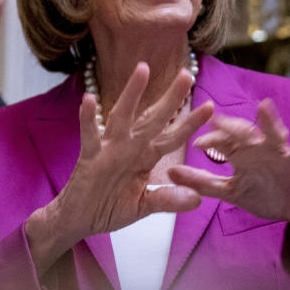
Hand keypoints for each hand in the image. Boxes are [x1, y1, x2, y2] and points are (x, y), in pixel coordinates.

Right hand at [26, 63, 213, 274]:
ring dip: (132, 94)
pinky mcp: (90, 157)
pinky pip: (90, 136)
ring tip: (142, 69)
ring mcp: (109, 149)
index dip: (190, 123)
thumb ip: (168, 200)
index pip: (172, 137)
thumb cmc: (108, 208)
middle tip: (188, 74)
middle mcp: (130, 147)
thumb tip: (197, 199)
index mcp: (145, 157)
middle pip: (153, 118)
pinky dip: (88, 118)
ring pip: (122, 116)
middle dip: (170, 98)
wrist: (79, 220)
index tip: (210, 106)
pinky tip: (88, 100)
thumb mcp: (144, 206)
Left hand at [167, 99, 289, 233]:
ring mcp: (280, 153)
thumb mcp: (230, 191)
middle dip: (231, 126)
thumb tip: (170, 171)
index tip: (195, 142)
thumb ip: (202, 182)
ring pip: (272, 135)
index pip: (222, 141)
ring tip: (265, 107)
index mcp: (241, 154)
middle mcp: (258, 148)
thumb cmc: (263, 194)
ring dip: (270, 121)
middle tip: (217, 118)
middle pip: (243, 133)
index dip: (210, 140)